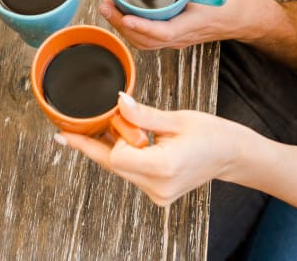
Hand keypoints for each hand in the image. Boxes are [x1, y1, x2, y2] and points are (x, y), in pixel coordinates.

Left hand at [58, 92, 244, 205]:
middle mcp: (157, 187)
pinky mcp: (157, 193)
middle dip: (94, 144)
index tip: (108, 116)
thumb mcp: (178, 118)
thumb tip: (117, 101)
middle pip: (112, 165)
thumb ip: (143, 114)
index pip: (117, 155)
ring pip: (119, 170)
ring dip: (109, 148)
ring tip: (96, 128)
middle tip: (63, 133)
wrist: (233, 156)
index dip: (109, 134)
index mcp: (163, 168)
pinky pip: (131, 173)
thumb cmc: (212, 134)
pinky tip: (119, 139)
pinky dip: (124, 155)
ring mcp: (157, 194)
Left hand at [98, 0, 259, 48]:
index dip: (141, 26)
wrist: (251, 18)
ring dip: (124, 28)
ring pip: (146, 43)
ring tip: (108, 9)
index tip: (124, 16)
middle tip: (105, 4)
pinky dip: (134, 30)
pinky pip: (151, 40)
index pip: (163, 32)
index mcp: (195, 23)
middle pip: (147, 40)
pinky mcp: (178, 36)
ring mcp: (181, 39)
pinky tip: (124, 16)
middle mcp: (185, 36)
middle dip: (122, 25)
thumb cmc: (237, 1)